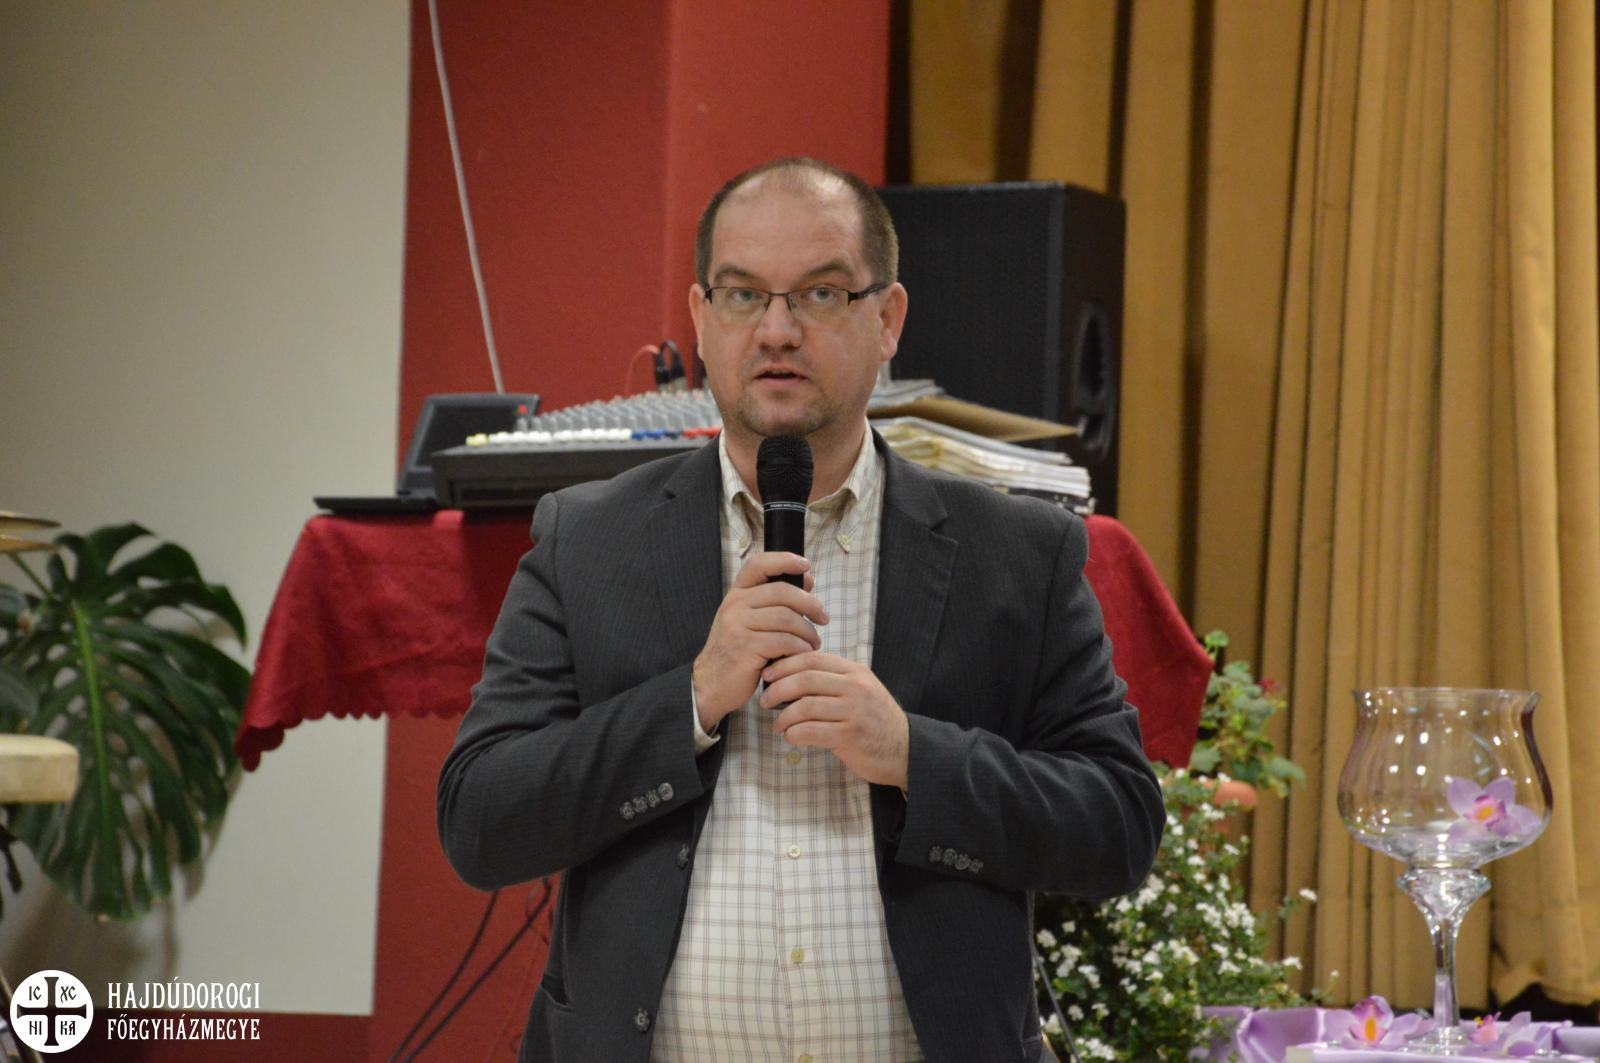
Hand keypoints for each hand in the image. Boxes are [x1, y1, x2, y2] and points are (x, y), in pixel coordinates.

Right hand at [692, 552, 828, 730]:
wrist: (710, 683)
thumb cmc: (737, 651)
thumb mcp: (749, 621)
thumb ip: (775, 601)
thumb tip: (807, 579)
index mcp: (736, 594)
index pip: (759, 564)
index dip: (784, 560)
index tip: (806, 566)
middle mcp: (735, 605)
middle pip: (782, 592)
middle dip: (810, 604)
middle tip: (824, 618)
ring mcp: (738, 626)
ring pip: (786, 618)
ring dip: (808, 631)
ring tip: (813, 642)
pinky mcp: (746, 648)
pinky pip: (783, 641)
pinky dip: (799, 647)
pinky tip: (803, 653)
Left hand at [761, 652, 909, 788]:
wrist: (903, 749)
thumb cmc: (874, 720)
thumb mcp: (860, 690)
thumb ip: (833, 679)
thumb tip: (791, 674)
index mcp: (855, 672)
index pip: (812, 659)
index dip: (784, 665)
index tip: (767, 675)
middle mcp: (856, 687)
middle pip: (805, 679)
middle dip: (777, 689)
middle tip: (764, 700)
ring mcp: (854, 712)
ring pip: (805, 706)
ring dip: (783, 717)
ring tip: (778, 725)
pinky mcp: (850, 736)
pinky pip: (811, 732)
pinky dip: (794, 734)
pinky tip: (792, 737)